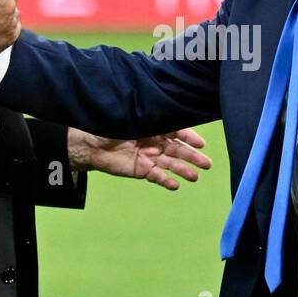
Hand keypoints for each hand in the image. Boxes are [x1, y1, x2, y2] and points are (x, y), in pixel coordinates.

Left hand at [66, 127, 211, 190]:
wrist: (90, 144)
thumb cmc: (109, 126)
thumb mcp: (129, 117)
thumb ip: (148, 118)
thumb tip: (167, 111)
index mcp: (155, 127)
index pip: (177, 132)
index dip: (189, 138)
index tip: (201, 144)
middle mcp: (155, 142)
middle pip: (178, 151)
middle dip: (192, 157)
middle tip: (207, 164)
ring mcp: (149, 157)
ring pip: (170, 165)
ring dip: (183, 171)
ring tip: (195, 177)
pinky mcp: (141, 170)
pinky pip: (156, 176)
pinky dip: (166, 181)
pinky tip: (175, 185)